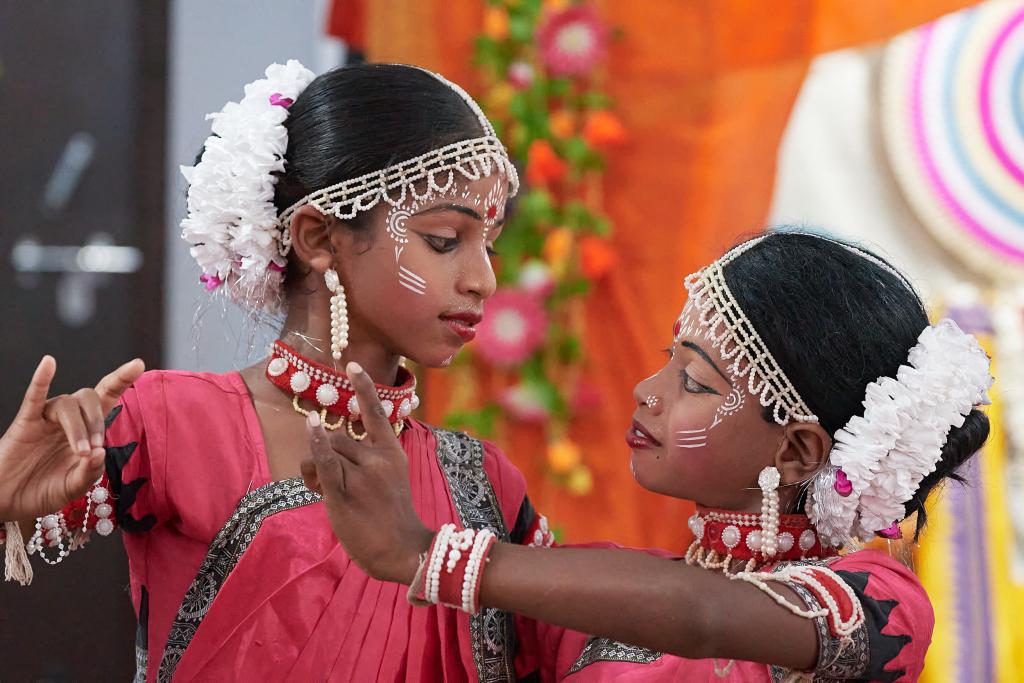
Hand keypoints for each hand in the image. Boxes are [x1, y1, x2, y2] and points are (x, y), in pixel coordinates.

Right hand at [0, 355, 144, 520]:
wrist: (9, 502)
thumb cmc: (43, 490)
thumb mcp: (74, 487)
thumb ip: (89, 473)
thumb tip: (100, 452)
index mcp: (87, 431)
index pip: (107, 398)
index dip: (122, 380)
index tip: (138, 364)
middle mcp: (68, 419)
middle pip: (89, 398)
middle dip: (97, 422)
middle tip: (93, 450)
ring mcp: (46, 419)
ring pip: (67, 403)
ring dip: (79, 427)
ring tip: (81, 453)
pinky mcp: (25, 423)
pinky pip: (33, 397)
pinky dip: (41, 380)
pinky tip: (49, 363)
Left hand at [301, 362, 432, 584]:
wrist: (402, 550)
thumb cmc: (391, 516)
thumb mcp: (391, 478)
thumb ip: (366, 459)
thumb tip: (326, 448)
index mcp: (393, 453)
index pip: (376, 414)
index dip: (363, 387)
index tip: (352, 364)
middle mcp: (379, 459)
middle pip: (339, 439)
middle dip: (326, 454)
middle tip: (326, 482)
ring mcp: (362, 476)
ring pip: (327, 452)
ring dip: (315, 468)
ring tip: (322, 490)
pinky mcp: (343, 495)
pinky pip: (325, 463)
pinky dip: (315, 446)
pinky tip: (312, 428)